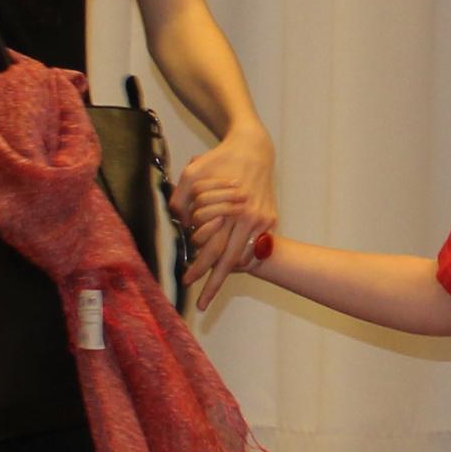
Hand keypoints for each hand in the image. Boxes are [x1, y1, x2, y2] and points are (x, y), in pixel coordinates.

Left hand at [178, 130, 280, 310]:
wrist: (254, 148)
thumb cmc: (220, 159)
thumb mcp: (192, 174)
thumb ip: (181, 198)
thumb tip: (179, 223)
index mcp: (230, 210)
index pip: (213, 248)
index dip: (199, 268)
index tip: (187, 281)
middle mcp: (249, 218)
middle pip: (229, 260)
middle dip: (214, 283)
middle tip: (202, 303)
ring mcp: (263, 220)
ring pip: (244, 256)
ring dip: (229, 274)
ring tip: (213, 289)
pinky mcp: (271, 218)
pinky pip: (256, 245)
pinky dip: (244, 257)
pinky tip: (231, 266)